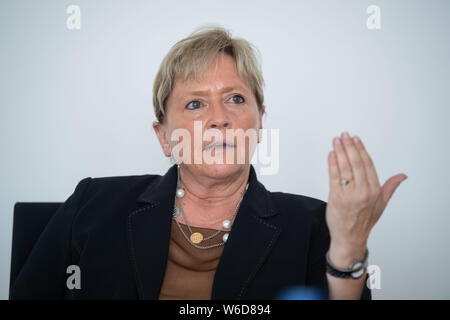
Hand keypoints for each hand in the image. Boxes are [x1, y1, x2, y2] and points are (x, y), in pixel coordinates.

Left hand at [325, 132, 406, 263]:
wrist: (349, 237)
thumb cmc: (364, 221)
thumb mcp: (381, 204)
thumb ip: (390, 187)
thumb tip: (402, 176)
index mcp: (374, 191)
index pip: (368, 165)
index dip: (361, 150)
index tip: (356, 139)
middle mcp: (363, 192)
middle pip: (356, 163)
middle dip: (349, 147)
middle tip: (344, 135)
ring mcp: (349, 194)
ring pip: (344, 168)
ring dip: (339, 152)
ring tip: (336, 141)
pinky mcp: (336, 197)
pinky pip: (334, 177)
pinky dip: (332, 164)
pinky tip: (331, 154)